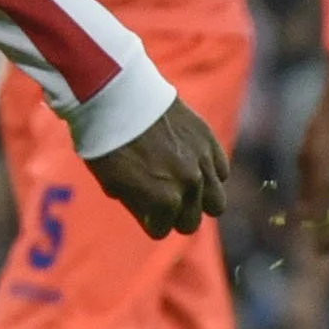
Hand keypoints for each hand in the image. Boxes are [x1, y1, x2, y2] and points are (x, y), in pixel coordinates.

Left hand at [83, 99, 227, 238]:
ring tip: (185, 191)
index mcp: (163, 200)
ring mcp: (203, 163)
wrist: (117, 97)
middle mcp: (189, 185)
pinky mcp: (209, 142)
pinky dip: (210, 175)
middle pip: (191, 222)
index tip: (145, 214)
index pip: (161, 230)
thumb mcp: (112, 183)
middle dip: (176, 217)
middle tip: (164, 206)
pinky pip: (222, 172)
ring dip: (200, 201)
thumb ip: (137, 206)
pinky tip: (194, 168)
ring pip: (216, 203)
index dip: (150, 223)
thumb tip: (152, 218)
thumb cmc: (107, 142)